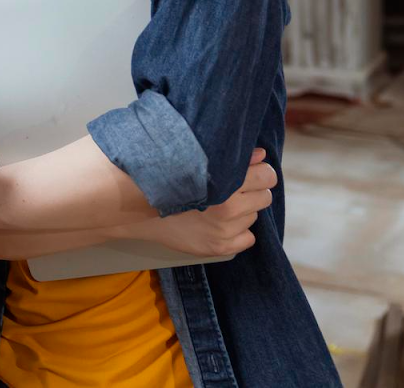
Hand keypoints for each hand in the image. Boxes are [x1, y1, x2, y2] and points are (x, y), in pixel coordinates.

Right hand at [116, 149, 275, 257]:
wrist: (137, 209)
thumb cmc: (165, 179)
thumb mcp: (195, 163)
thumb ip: (232, 159)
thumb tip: (260, 155)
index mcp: (223, 183)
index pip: (266, 176)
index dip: (259, 172)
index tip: (249, 171)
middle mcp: (228, 209)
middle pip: (264, 196)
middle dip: (253, 191)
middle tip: (232, 189)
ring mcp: (225, 231)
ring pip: (254, 216)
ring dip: (242, 210)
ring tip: (217, 205)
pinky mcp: (220, 247)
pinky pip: (247, 238)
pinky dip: (238, 231)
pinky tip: (219, 223)